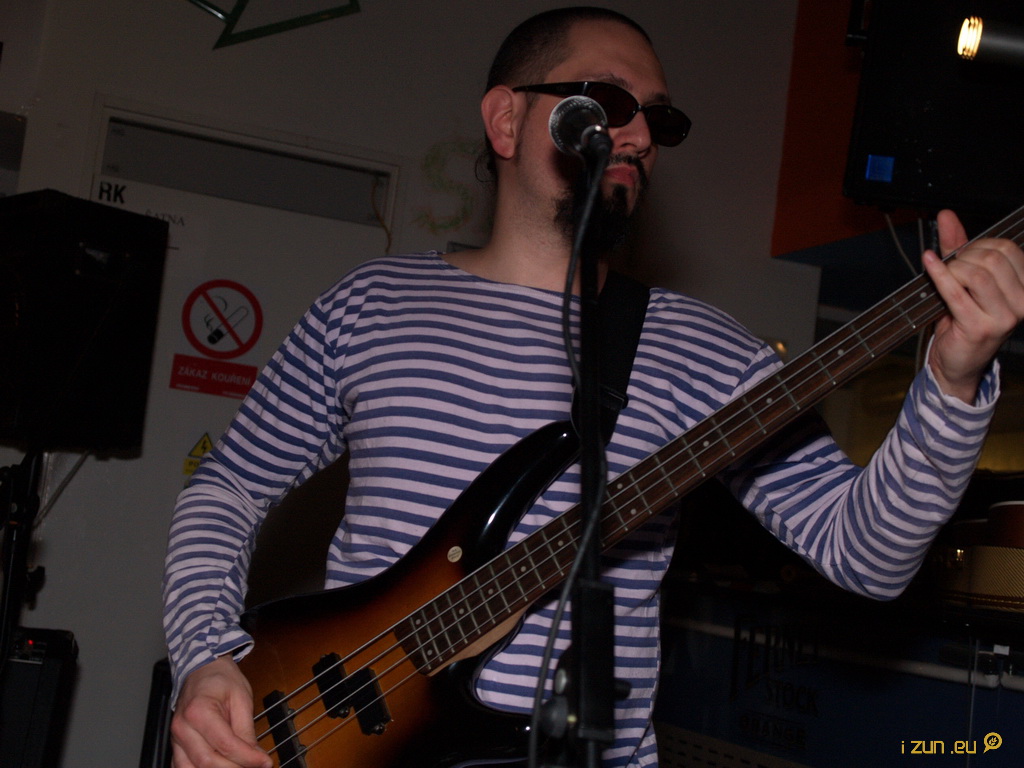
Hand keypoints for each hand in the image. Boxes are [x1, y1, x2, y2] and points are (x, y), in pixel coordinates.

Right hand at [171, 655, 271, 767]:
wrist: (203, 670)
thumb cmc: (221, 679)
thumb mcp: (241, 698)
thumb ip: (246, 729)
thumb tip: (256, 756)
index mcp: (199, 711)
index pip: (225, 745)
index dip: (248, 758)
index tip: (265, 762)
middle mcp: (183, 728)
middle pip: (208, 762)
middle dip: (236, 767)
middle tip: (255, 766)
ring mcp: (176, 739)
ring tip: (239, 765)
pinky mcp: (176, 746)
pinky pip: (183, 767)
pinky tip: (219, 766)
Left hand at [922, 209, 1023, 402]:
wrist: (958, 361)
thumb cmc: (963, 319)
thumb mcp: (964, 279)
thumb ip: (959, 246)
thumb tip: (946, 215)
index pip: (1007, 249)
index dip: (979, 245)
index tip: (963, 254)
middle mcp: (1022, 302)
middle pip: (991, 260)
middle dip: (964, 257)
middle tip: (951, 269)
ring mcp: (1004, 317)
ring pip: (976, 274)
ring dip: (952, 270)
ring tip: (944, 278)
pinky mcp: (979, 327)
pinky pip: (956, 293)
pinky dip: (939, 274)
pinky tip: (929, 264)